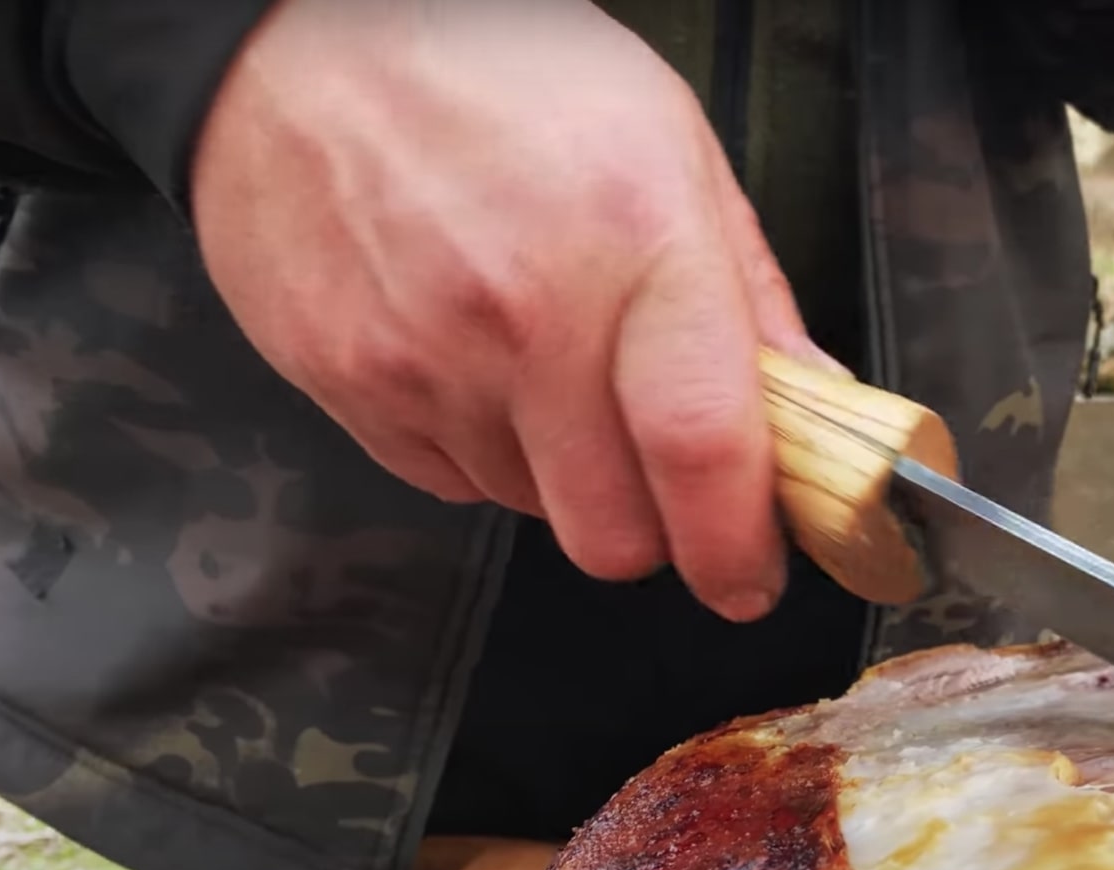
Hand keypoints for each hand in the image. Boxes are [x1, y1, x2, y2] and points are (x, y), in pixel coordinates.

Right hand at [190, 0, 829, 621]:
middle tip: (665, 476)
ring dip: (567, 477)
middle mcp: (524, 313)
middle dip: (657, 530)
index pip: (701, 447)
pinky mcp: (347, 385)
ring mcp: (423, 359)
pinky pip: (448, 482)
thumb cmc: (494, 67)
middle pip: (614, 532)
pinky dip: (485, 450)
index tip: (753, 573)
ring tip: (554, 367)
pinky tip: (481, 361)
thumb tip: (817, 403)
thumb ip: (749, 293)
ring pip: (533, 513)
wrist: (297, 38)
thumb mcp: (670, 141)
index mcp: (633, 238)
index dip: (738, 543)